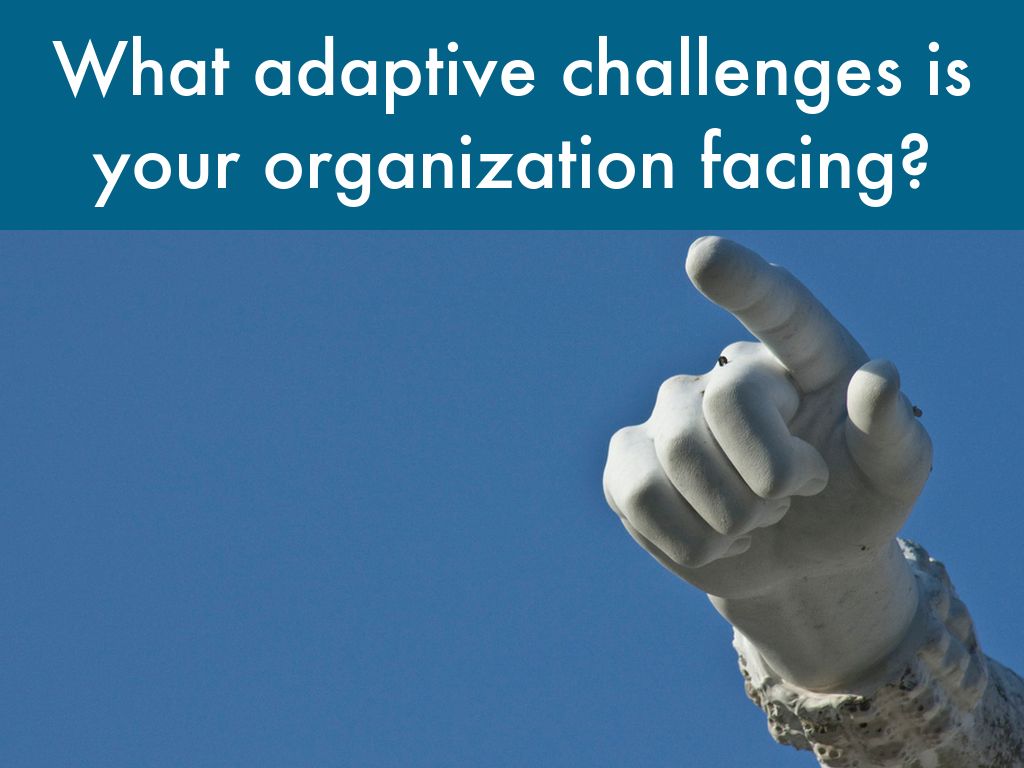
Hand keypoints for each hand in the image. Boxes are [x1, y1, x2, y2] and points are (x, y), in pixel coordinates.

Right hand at [603, 238, 932, 685]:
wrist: (800, 565)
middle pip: (726, 402)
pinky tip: (711, 539)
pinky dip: (687, 540)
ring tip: (753, 521)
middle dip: (769, 478)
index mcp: (801, 355)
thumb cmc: (852, 503)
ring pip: (679, 454)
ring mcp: (670, 412)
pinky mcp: (628, 459)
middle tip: (791, 499)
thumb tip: (879, 376)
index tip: (704, 256)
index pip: (776, 306)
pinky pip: (638, 493)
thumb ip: (893, 430)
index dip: (742, 281)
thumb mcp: (894, 477)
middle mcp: (728, 371)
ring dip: (731, 518)